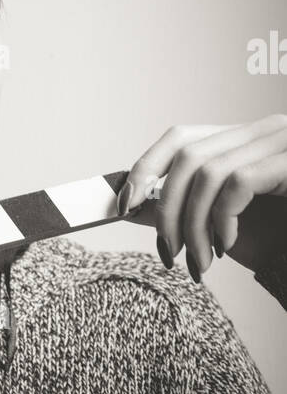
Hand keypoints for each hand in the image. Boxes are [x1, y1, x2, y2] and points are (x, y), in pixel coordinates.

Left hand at [115, 114, 286, 281]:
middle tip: (167, 252)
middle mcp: (264, 131)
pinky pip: (237, 183)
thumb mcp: (222, 224)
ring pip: (208, 173)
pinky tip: (229, 247)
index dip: (146, 167)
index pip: (181, 137)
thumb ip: (182, 208)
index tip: (123, 204)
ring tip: (200, 263)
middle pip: (187, 156)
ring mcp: (282, 141)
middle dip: (166, 209)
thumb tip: (131, 205)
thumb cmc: (279, 239)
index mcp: (244, 139)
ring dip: (193, 225)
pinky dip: (223, 219)